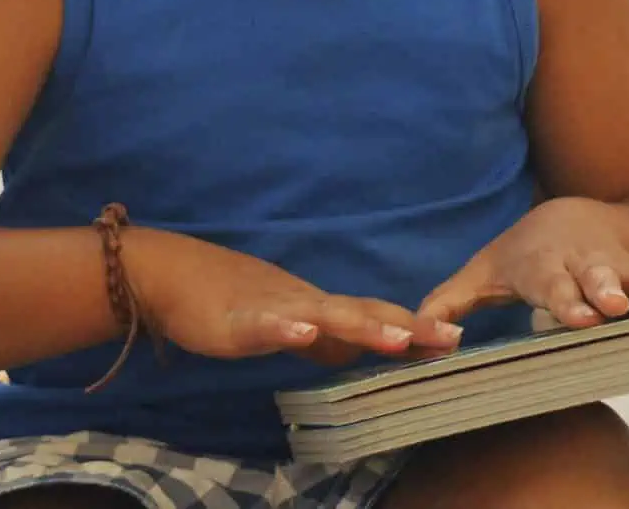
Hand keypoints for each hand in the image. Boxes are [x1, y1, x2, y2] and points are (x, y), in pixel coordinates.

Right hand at [125, 228, 461, 367]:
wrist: (172, 276)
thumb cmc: (229, 301)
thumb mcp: (288, 325)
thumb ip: (324, 339)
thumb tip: (361, 352)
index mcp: (318, 307)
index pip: (374, 316)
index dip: (414, 328)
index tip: (456, 339)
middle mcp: (305, 303)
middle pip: (363, 313)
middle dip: (407, 328)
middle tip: (451, 339)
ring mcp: (273, 308)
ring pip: (324, 316)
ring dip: (362, 325)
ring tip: (397, 337)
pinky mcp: (236, 320)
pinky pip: (263, 325)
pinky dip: (284, 328)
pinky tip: (303, 332)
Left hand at [417, 198, 628, 331]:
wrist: (568, 216)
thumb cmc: (518, 257)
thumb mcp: (479, 274)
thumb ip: (447, 303)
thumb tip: (426, 338)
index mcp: (544, 267)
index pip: (552, 286)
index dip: (565, 301)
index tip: (578, 317)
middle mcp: (585, 266)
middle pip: (598, 279)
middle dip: (608, 292)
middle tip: (617, 306)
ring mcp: (619, 268)